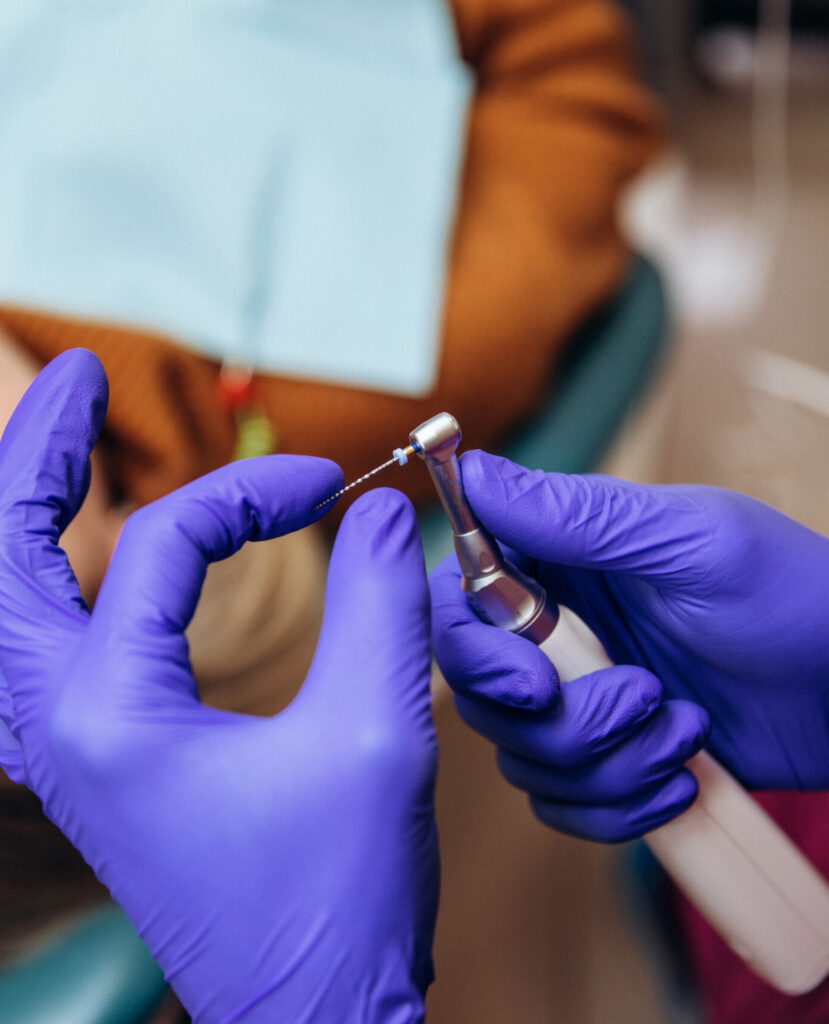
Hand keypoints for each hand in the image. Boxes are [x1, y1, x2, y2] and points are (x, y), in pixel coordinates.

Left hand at [0, 351, 437, 1023]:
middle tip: (75, 376)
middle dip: (33, 453)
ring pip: (5, 611)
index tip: (333, 485)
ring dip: (21, 520)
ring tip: (51, 449)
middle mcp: (63, 729)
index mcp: (111, 715)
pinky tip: (68, 569)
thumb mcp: (374, 731)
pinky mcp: (100, 770)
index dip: (255, 494)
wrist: (313, 1018)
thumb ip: (378, 600)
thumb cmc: (338, 896)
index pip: (168, 546)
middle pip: (4, 560)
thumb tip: (382, 508)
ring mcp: (71, 754)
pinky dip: (43, 592)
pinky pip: (37, 659)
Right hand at [433, 450, 828, 801]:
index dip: (472, 650)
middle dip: (561, 720)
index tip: (531, 684)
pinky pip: (564, 804)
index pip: (458, 601)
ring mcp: (581, 699)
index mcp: (560, 561)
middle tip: (642, 698)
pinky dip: (619, 804)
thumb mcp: (690, 542)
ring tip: (684, 728)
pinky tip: (681, 776)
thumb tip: (476, 472)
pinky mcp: (608, 759)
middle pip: (482, 694)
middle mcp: (556, 630)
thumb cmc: (791, 594)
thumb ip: (576, 515)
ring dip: (608, 762)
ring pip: (525, 756)